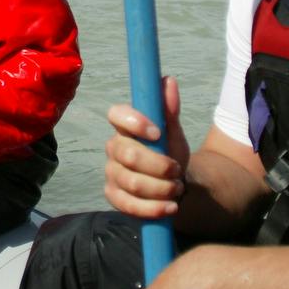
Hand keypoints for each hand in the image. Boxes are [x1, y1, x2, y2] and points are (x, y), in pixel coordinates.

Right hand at [104, 75, 189, 218]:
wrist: (174, 185)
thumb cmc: (170, 153)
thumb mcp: (174, 132)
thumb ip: (169, 109)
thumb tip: (168, 80)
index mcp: (124, 125)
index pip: (115, 114)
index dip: (134, 122)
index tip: (157, 132)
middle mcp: (113, 147)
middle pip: (127, 154)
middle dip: (158, 166)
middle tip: (177, 171)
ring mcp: (111, 172)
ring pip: (132, 182)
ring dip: (161, 188)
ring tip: (177, 189)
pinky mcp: (113, 196)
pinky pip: (128, 205)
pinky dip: (153, 208)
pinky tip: (170, 207)